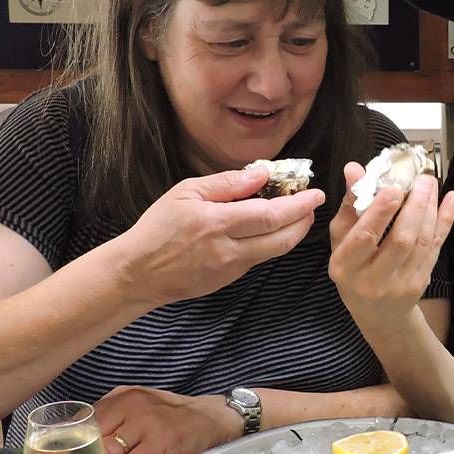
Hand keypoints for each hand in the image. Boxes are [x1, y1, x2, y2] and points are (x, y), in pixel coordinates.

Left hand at [90, 386, 242, 453]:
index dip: (67, 444)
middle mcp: (130, 406)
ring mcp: (145, 423)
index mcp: (122, 396)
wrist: (213, 417)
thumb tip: (82, 441)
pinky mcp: (160, 442)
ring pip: (108, 452)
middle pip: (91, 437)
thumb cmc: (175, 416)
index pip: (85, 419)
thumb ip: (115, 416)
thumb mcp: (141, 406)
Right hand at [114, 167, 324, 307]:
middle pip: (282, 238)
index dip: (298, 205)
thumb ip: (226, 184)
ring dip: (292, 232)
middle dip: (304, 220)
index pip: (270, 214)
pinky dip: (272, 241)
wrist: (138, 273)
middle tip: (313, 204)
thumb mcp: (185, 193)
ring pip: (274, 251)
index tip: (314, 193)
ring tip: (298, 214)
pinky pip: (259, 258)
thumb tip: (261, 174)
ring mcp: (231, 268)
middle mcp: (228, 249)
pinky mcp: (229, 279)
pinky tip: (271, 228)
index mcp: (216, 223)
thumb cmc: (157, 228)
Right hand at [328, 163, 453, 329]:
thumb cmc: (353, 269)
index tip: (393, 187)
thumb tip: (354, 168)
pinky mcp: (421, 282)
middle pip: (400, 240)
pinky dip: (445, 221)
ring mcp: (401, 283)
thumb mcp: (341, 240)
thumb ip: (349, 204)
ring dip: (430, 209)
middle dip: (414, 207)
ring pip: (421, 242)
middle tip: (420, 179)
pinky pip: (435, 247)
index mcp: (345, 266)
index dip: (380, 212)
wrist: (378, 313)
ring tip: (430, 183)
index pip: (364, 237)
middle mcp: (373, 279)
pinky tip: (451, 199)